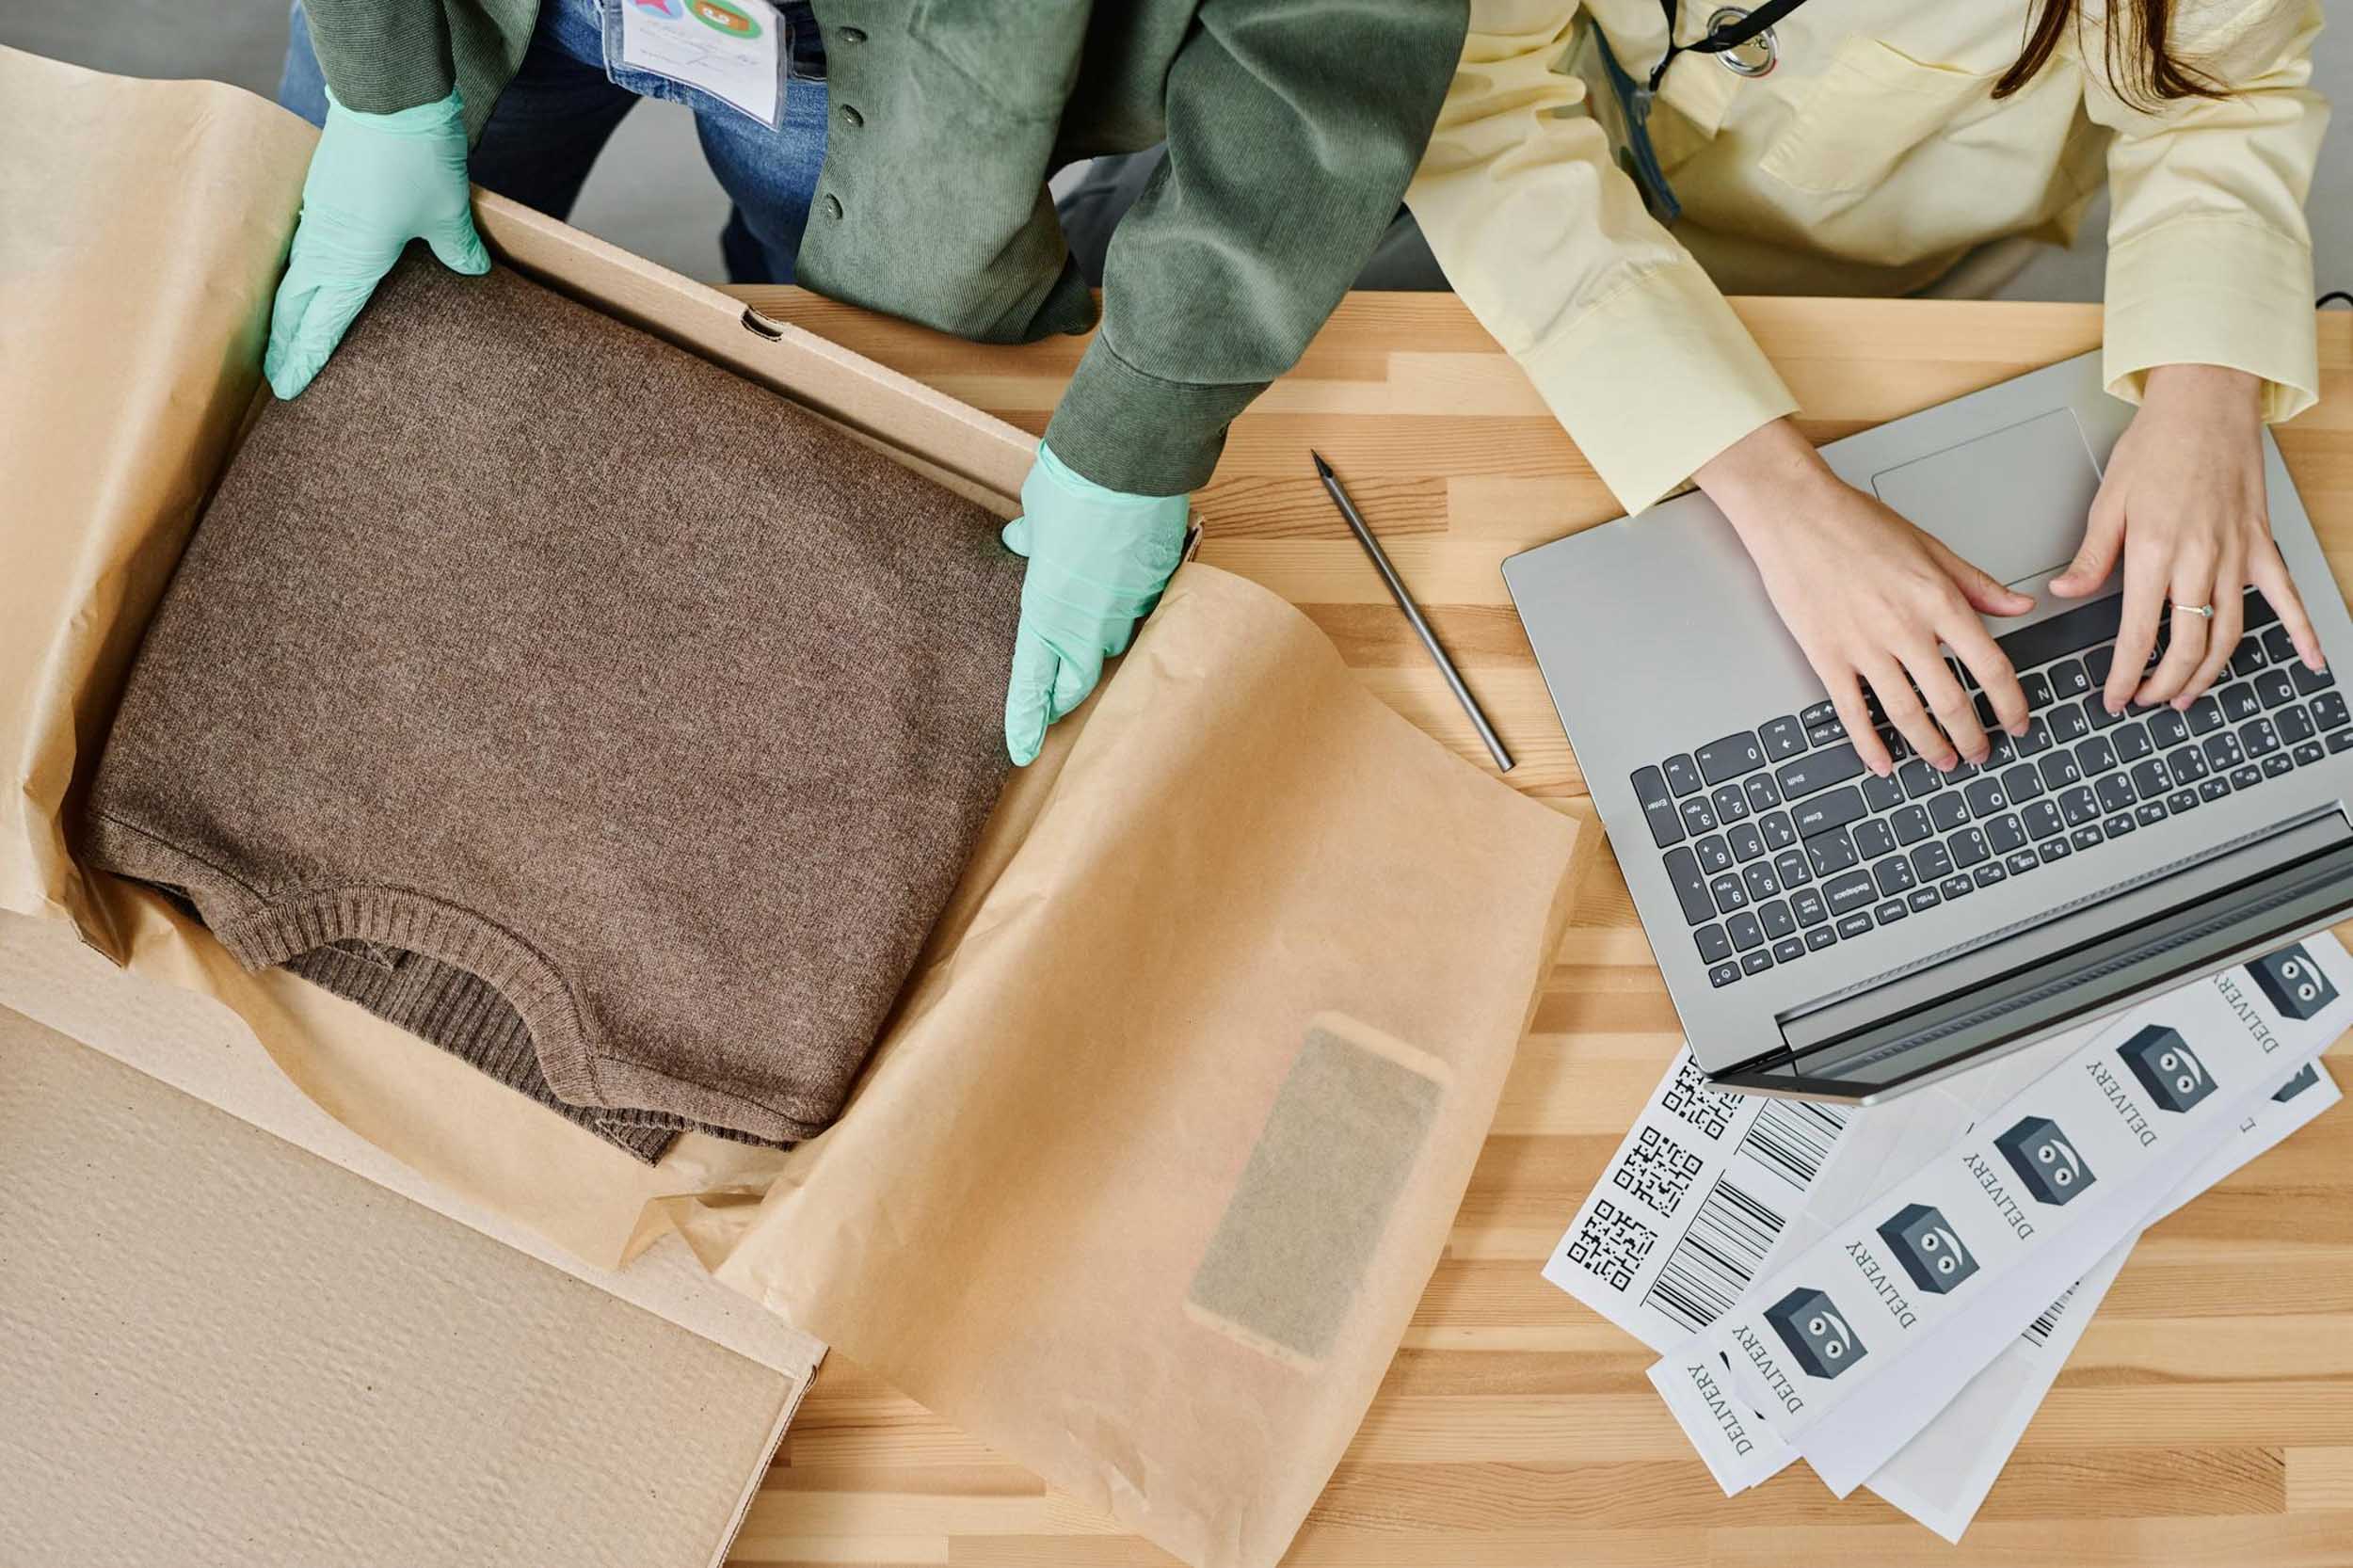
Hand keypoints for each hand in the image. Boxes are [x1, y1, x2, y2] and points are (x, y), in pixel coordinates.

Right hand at [265, 89, 488, 398]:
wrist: (388, 95)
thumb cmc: (416, 159)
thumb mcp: (447, 212)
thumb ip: (457, 249)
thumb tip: (473, 271)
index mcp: (353, 261)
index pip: (322, 323)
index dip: (305, 358)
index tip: (289, 388)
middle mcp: (326, 244)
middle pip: (295, 305)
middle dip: (284, 344)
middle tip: (274, 377)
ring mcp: (319, 216)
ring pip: (295, 275)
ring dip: (287, 310)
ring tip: (282, 337)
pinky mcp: (324, 192)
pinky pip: (304, 245)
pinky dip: (300, 272)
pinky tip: (308, 277)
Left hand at [1000, 443, 1188, 764]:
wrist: (1127, 460)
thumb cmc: (1071, 487)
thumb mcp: (1035, 516)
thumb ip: (1029, 540)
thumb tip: (1021, 541)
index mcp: (1046, 613)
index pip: (1033, 683)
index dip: (1027, 719)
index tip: (1021, 749)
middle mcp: (1090, 623)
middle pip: (1080, 680)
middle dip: (1068, 694)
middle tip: (1060, 698)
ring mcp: (1131, 607)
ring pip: (1117, 642)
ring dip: (1103, 639)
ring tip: (1094, 621)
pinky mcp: (1162, 585)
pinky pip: (1146, 607)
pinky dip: (1132, 601)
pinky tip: (1127, 580)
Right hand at [1697, 419, 2031, 777]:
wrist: (1795, 515)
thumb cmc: (1855, 523)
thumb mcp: (1930, 547)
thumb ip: (1976, 583)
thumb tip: (2018, 605)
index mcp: (1937, 600)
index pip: (1990, 666)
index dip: (2010, 703)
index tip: (2017, 721)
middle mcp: (1905, 629)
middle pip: (1950, 701)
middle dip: (1971, 737)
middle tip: (1979, 753)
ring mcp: (1863, 647)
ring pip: (1906, 714)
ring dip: (1930, 746)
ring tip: (1942, 761)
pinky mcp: (1826, 656)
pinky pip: (1852, 712)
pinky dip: (1869, 744)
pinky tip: (1882, 762)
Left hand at [2049, 363, 2322, 712]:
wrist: (2206, 403)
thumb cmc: (2156, 445)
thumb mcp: (2108, 501)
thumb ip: (2091, 556)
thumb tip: (2066, 594)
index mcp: (2155, 553)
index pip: (2139, 635)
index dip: (2125, 675)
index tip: (2114, 698)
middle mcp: (2200, 560)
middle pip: (2188, 646)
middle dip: (2164, 685)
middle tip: (2144, 702)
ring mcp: (2237, 555)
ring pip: (2230, 633)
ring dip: (2210, 673)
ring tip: (2188, 696)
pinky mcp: (2262, 545)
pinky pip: (2286, 597)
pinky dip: (2302, 632)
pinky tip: (2310, 661)